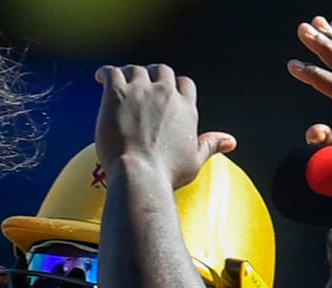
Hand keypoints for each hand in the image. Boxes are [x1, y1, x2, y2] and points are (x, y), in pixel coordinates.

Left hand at [94, 63, 236, 188]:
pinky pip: (111, 72)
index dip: (174, 86)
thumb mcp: (195, 160)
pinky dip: (105, 73)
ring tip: (120, 83)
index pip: (184, 84)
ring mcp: (141, 91)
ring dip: (128, 74)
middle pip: (161, 70)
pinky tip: (100, 78)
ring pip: (135, 69)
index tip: (164, 93)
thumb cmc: (167, 174)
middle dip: (152, 74)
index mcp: (186, 108)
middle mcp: (166, 94)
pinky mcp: (117, 93)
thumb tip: (231, 141)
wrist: (140, 175)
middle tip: (141, 84)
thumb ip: (211, 145)